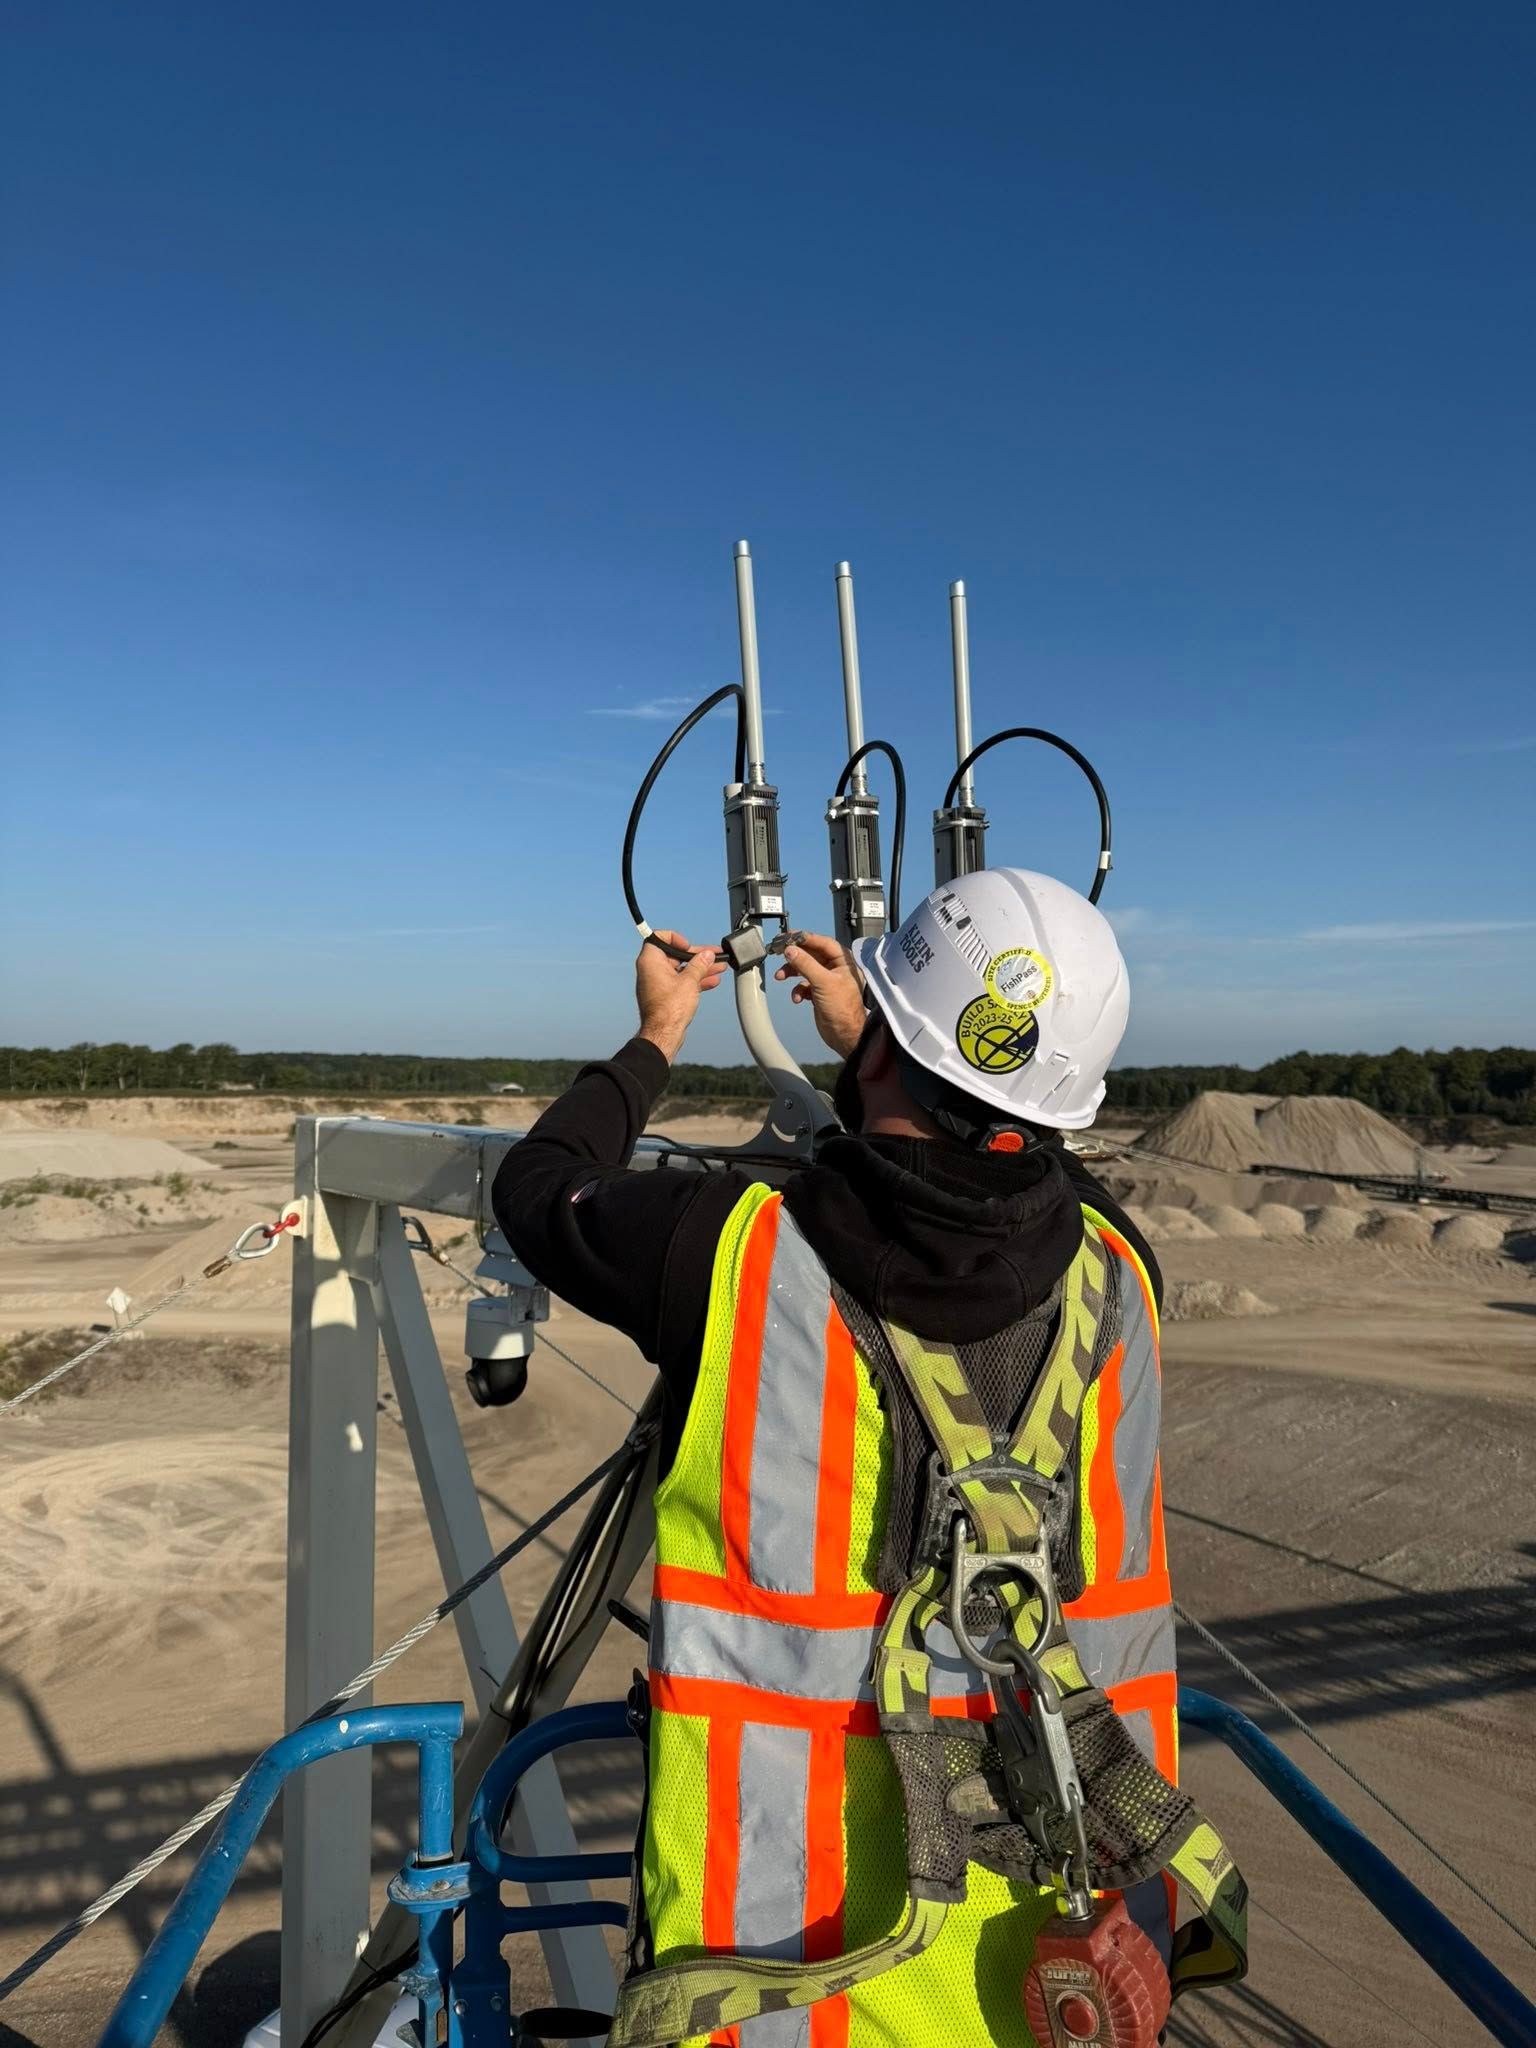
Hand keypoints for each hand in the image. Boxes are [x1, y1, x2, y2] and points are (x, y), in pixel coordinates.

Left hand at [635, 931, 724, 1062]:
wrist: (664, 1033)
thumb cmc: (669, 1008)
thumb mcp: (690, 981)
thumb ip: (700, 964)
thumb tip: (707, 955)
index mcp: (651, 961)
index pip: (659, 938)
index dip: (676, 939)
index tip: (689, 946)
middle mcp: (651, 970)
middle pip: (675, 955)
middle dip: (697, 956)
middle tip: (714, 955)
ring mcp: (658, 983)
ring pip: (681, 969)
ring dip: (700, 968)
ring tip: (719, 967)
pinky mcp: (665, 995)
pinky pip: (681, 982)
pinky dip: (694, 980)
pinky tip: (712, 981)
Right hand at [773, 932, 867, 1056]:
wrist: (844, 1035)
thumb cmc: (842, 1008)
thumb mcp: (823, 982)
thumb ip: (805, 964)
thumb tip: (790, 950)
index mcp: (843, 961)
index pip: (823, 942)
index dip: (805, 938)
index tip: (789, 936)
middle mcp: (835, 968)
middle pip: (811, 955)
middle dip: (795, 956)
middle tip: (778, 951)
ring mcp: (826, 980)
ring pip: (804, 969)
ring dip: (791, 972)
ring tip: (780, 976)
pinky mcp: (819, 993)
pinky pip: (803, 985)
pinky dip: (797, 990)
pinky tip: (797, 998)